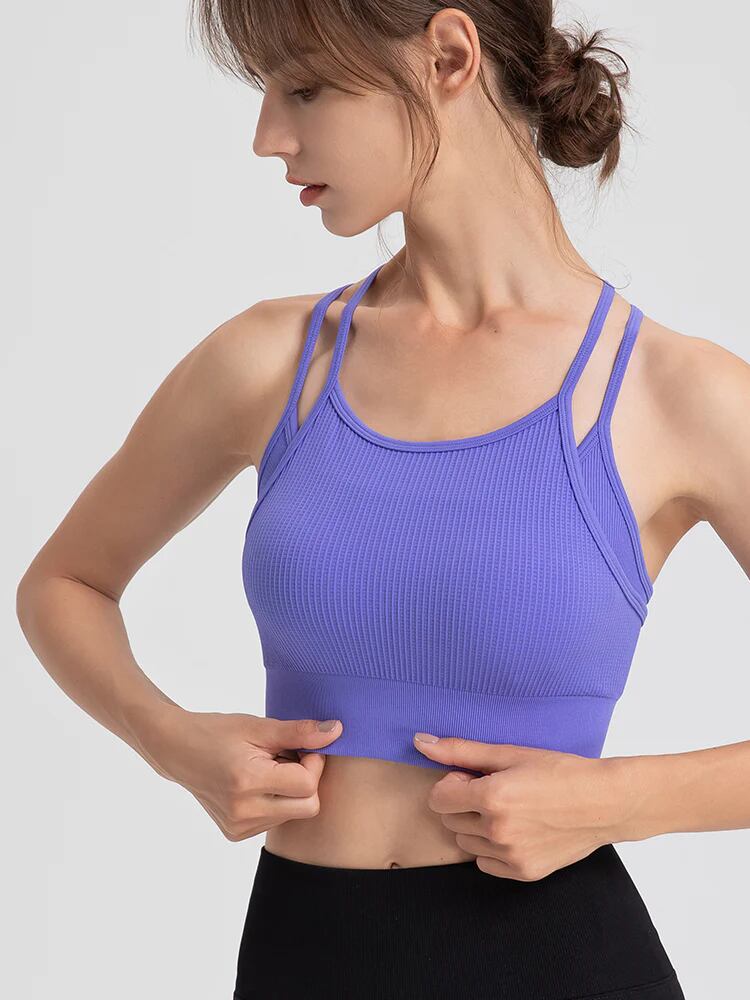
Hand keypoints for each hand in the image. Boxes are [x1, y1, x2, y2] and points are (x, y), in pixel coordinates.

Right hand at [141, 707, 342, 840]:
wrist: (178, 750)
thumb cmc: (218, 732)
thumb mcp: (259, 726)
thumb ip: (299, 732)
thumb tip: (336, 731)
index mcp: (248, 782)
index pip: (307, 784)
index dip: (313, 761)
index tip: (299, 746)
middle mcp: (243, 812)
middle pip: (308, 806)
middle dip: (307, 780)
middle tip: (286, 757)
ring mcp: (239, 827)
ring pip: (294, 814)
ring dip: (290, 791)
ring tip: (266, 768)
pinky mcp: (236, 834)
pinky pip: (276, 821)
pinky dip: (276, 802)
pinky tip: (257, 783)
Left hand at [413, 733, 623, 879]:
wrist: (604, 803)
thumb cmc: (560, 771)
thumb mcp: (510, 753)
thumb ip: (461, 750)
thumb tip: (420, 742)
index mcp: (492, 798)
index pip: (438, 799)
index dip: (453, 784)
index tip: (474, 777)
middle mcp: (497, 831)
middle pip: (450, 820)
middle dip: (463, 804)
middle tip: (495, 791)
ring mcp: (511, 856)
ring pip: (466, 843)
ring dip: (476, 826)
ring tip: (508, 810)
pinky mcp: (523, 873)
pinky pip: (485, 863)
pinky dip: (492, 848)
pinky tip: (516, 829)